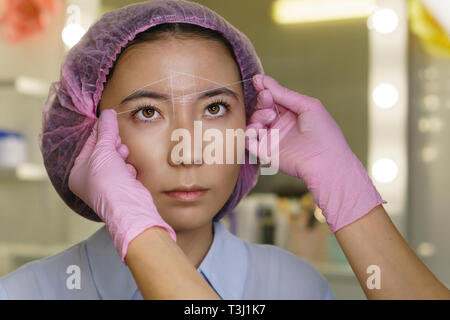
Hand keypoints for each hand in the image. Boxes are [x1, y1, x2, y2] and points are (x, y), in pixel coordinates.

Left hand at [68, 109, 176, 262]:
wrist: (127, 205)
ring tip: (123, 157)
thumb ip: (106, 131)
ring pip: (116, 161)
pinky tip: (129, 174)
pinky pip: (125, 171)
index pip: (88, 146)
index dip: (99, 133)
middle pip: (103, 153)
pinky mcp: (122, 188)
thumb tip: (107, 113)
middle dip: (113, 146)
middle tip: (117, 143)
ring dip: (121, 157)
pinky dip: (129, 170)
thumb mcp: (103, 151)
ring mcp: (107, 185)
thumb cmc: (107, 182)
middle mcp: (90, 181)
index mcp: (77, 173)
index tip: (108, 121)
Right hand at [246, 74, 385, 232]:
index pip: (274, 99)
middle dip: (262, 101)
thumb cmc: (323, 134)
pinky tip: (257, 130)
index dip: (265, 89)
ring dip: (258, 117)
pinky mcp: (266, 153)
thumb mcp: (306, 106)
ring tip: (269, 118)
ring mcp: (273, 139)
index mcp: (292, 114)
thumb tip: (264, 79)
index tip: (257, 80)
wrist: (325, 162)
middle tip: (267, 100)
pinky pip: (249, 141)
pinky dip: (249, 134)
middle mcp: (281, 125)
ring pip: (254, 123)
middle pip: (262, 109)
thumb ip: (284, 94)